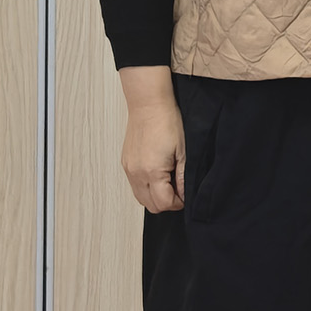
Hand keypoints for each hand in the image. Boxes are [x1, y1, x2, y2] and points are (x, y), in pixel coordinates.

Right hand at [119, 66, 185, 213]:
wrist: (149, 105)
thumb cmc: (167, 122)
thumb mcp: (184, 151)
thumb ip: (183, 177)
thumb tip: (185, 195)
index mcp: (152, 171)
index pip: (164, 203)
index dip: (178, 203)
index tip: (185, 195)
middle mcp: (136, 173)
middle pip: (151, 205)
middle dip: (167, 202)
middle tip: (178, 189)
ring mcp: (129, 169)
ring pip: (141, 198)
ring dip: (155, 196)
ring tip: (168, 181)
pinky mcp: (125, 163)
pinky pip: (134, 186)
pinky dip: (146, 187)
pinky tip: (158, 174)